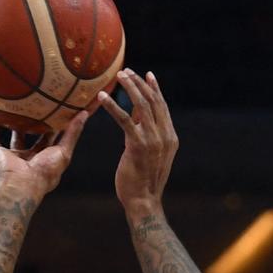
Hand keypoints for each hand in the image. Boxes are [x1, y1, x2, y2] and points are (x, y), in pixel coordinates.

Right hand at [0, 108, 92, 198]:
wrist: (22, 184)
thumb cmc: (46, 171)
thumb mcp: (64, 151)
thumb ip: (73, 133)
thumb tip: (84, 114)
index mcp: (47, 158)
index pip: (54, 139)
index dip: (57, 126)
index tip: (61, 111)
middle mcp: (31, 157)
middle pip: (35, 137)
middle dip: (38, 124)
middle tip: (41, 105)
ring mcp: (15, 156)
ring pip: (16, 138)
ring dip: (15, 126)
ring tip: (18, 109)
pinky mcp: (0, 155)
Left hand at [96, 69, 177, 216]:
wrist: (144, 201)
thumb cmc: (143, 181)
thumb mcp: (150, 155)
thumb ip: (148, 135)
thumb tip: (138, 118)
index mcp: (170, 137)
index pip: (162, 106)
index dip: (155, 89)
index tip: (147, 74)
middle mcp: (164, 135)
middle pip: (153, 101)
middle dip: (140, 83)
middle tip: (127, 71)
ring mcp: (153, 139)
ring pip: (141, 105)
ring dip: (129, 88)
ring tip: (117, 77)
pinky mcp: (137, 144)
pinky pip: (124, 119)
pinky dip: (113, 106)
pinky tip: (102, 98)